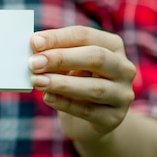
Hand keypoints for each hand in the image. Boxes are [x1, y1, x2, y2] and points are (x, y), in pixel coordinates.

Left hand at [29, 26, 135, 141]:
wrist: (88, 121)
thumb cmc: (75, 83)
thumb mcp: (68, 65)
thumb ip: (55, 56)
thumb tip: (34, 49)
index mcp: (112, 46)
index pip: (85, 35)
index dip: (58, 38)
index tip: (34, 42)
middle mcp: (123, 68)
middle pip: (95, 57)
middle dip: (61, 59)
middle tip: (33, 63)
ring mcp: (122, 94)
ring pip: (94, 87)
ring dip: (61, 83)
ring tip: (37, 81)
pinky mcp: (114, 118)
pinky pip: (88, 110)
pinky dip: (65, 103)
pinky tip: (47, 97)